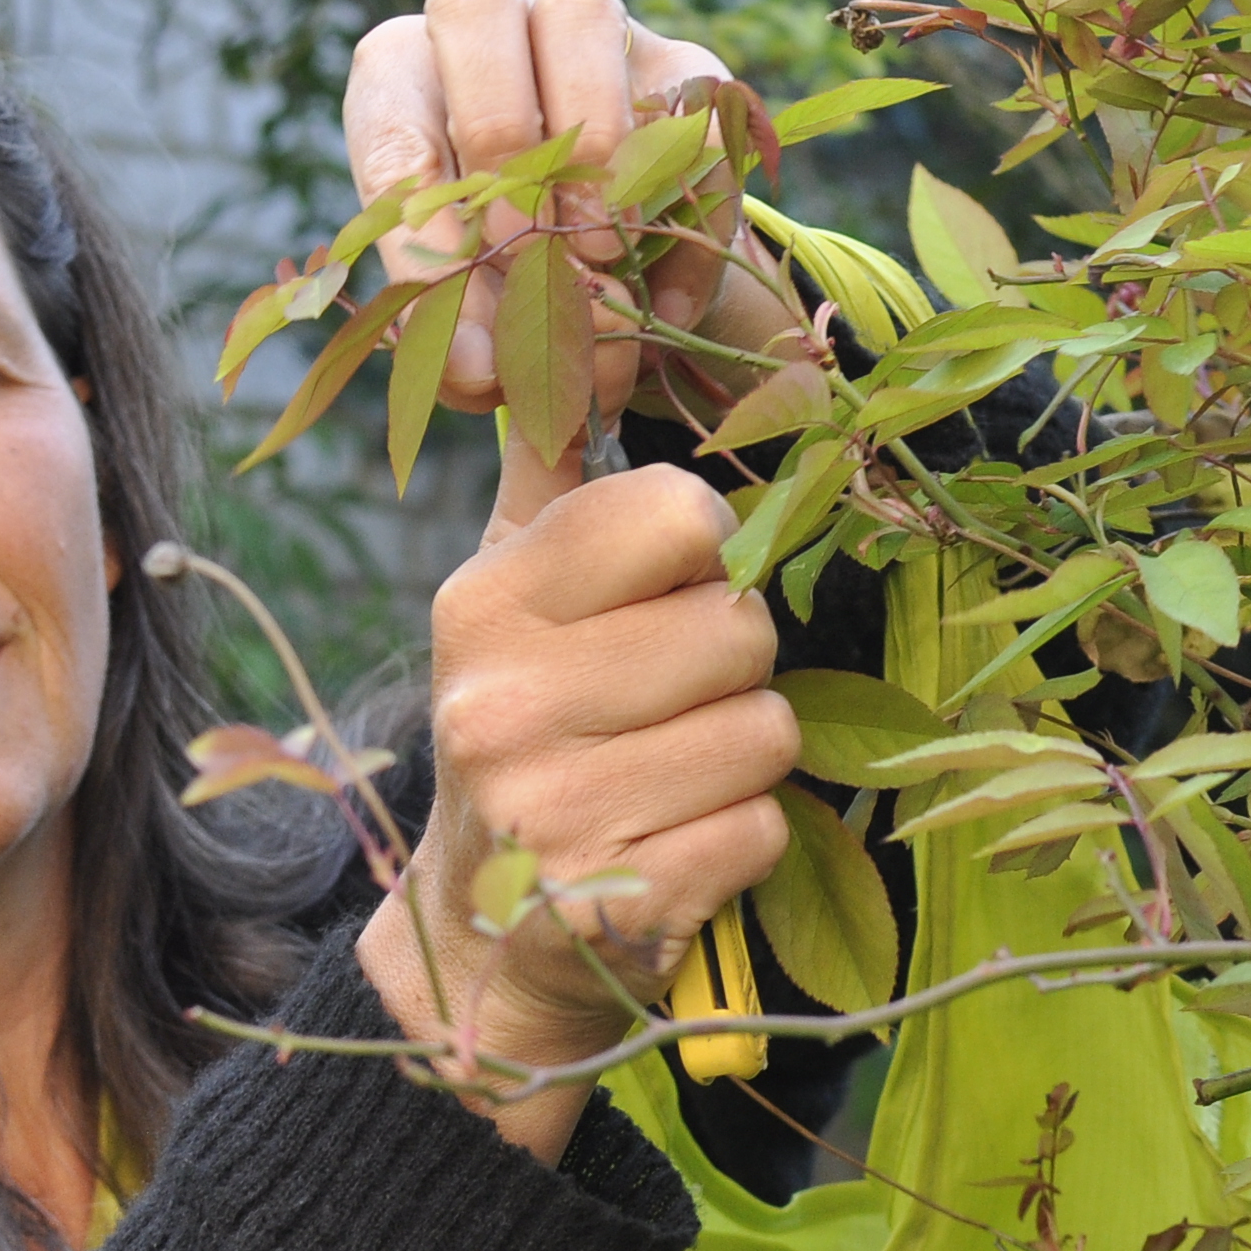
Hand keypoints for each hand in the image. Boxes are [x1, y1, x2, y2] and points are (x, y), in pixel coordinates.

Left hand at [343, 0, 798, 533]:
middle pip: (471, 7)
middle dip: (497, 145)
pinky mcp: (685, 64)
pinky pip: (685, 104)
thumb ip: (458, 336)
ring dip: (587, 144)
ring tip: (602, 259)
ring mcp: (592, 31)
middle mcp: (490, 27)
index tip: (458, 317)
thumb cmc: (507, 277)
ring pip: (578, 15)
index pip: (391, 127)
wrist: (614, 280)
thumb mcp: (470, 312)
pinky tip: (666, 305)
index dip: (420, 225)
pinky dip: (683, 207)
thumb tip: (478, 373)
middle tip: (527, 255)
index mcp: (406, 79)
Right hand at [358, 466, 793, 1130]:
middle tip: (666, 710)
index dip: (707, 557)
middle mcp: (503, 703)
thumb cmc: (529, 733)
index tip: (664, 601)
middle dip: (733, 670)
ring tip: (669, 781)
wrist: (482, 937)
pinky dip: (742, 844)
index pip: (679, 514)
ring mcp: (553, 812)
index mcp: (483, 604)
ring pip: (768, 733)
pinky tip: (673, 848)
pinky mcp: (614, 905)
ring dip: (744, 762)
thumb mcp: (512, 598)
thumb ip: (552, 473)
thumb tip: (572, 313)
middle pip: (742, 629)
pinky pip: (764, 830)